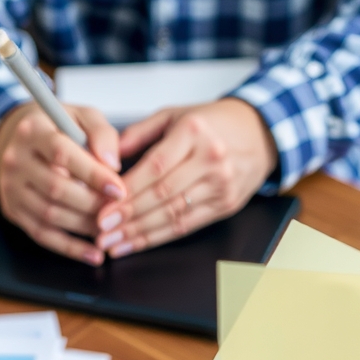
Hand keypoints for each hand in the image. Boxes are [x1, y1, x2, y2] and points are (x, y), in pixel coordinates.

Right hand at [0, 102, 125, 264]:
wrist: (20, 142)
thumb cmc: (59, 129)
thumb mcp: (81, 117)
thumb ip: (101, 133)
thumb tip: (113, 165)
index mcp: (33, 130)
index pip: (62, 153)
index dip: (93, 174)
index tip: (119, 189)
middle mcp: (16, 159)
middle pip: (56, 188)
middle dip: (92, 204)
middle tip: (119, 212)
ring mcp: (11, 188)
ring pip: (50, 215)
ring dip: (84, 226)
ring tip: (110, 230)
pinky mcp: (13, 210)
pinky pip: (43, 235)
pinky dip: (70, 248)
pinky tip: (93, 254)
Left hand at [95, 99, 277, 256]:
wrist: (257, 133)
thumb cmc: (210, 123)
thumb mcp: (174, 115)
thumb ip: (139, 133)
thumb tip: (107, 157)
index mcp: (193, 131)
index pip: (154, 168)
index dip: (127, 192)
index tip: (104, 207)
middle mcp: (210, 158)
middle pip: (162, 195)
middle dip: (128, 217)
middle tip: (102, 231)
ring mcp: (220, 184)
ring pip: (172, 214)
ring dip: (139, 233)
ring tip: (113, 243)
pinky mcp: (225, 205)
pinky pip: (186, 226)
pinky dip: (158, 237)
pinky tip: (136, 244)